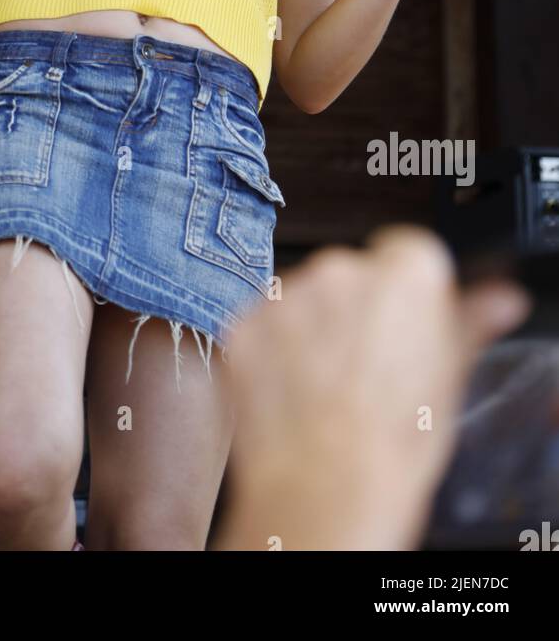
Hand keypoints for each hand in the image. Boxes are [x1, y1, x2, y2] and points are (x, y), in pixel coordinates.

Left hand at [216, 226, 532, 550]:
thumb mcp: (450, 379)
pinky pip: (262, 327)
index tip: (404, 324)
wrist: (326, 489)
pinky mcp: (244, 322)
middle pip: (350, 275)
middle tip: (366, 369)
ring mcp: (287, 293)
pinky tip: (293, 394)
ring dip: (311, 330)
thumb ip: (468, 322)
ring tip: (328, 390)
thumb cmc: (395, 442)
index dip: (405, 293)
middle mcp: (342, 267)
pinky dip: (272, 354)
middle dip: (355, 311)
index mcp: (406, 272)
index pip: (406, 251)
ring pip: (304, 300)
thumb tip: (497, 299)